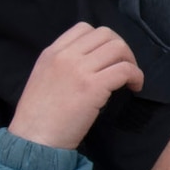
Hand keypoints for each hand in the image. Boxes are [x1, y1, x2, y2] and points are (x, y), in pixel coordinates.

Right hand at [11, 23, 143, 150]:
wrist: (33, 141)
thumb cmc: (39, 118)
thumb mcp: (43, 78)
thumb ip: (63, 64)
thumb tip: (92, 61)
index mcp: (51, 53)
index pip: (84, 28)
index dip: (102, 40)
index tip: (107, 57)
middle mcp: (65, 56)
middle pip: (106, 34)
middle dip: (121, 48)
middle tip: (124, 67)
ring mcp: (79, 69)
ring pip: (118, 48)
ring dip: (131, 61)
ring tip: (130, 79)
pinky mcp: (93, 87)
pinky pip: (125, 70)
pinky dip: (136, 76)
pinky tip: (134, 87)